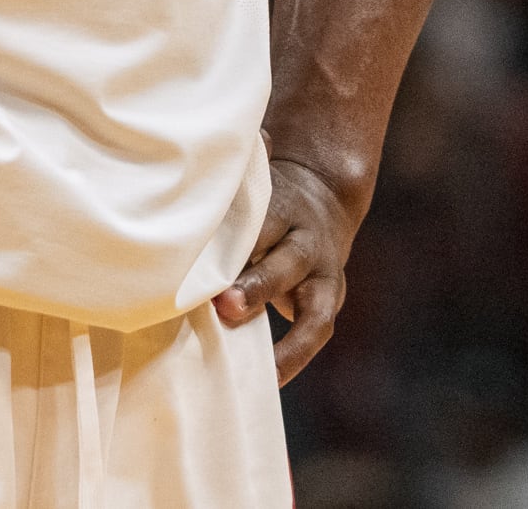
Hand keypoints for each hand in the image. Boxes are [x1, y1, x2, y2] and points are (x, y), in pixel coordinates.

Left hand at [210, 156, 359, 380]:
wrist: (321, 200)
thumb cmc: (264, 198)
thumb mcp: (255, 182)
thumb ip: (234, 180)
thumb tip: (209, 149)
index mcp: (283, 206)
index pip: (262, 220)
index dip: (235, 240)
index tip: (199, 261)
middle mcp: (307, 240)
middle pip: (285, 262)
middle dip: (256, 286)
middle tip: (222, 304)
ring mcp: (322, 273)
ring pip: (308, 303)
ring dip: (282, 332)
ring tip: (253, 356)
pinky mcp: (328, 301)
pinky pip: (316, 331)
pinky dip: (294, 356)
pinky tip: (270, 379)